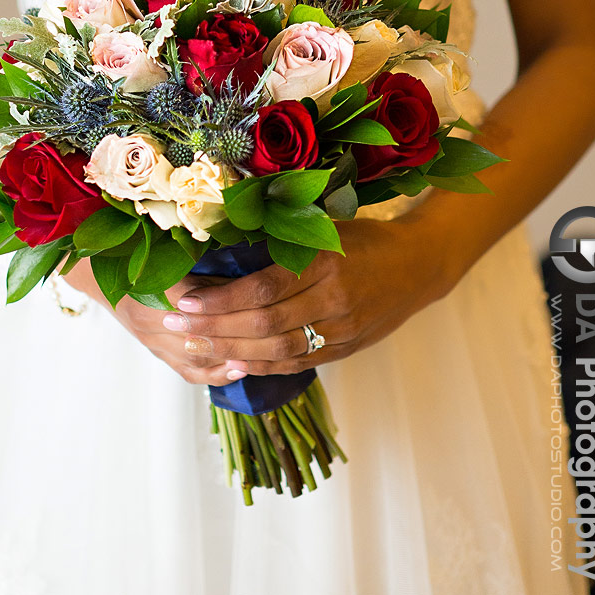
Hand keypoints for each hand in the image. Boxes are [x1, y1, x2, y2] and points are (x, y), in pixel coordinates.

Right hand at [60, 259, 246, 386]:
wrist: (100, 274)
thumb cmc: (136, 252)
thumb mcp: (165, 251)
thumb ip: (202, 267)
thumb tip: (246, 275)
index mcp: (151, 285)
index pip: (196, 299)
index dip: (228, 300)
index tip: (261, 297)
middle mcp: (149, 317)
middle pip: (200, 332)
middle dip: (236, 332)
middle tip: (272, 329)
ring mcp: (152, 339)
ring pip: (196, 355)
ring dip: (229, 354)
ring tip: (262, 353)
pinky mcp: (155, 352)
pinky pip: (188, 371)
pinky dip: (215, 372)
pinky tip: (240, 368)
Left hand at [158, 213, 456, 376]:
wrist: (418, 265)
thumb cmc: (364, 238)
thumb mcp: (325, 227)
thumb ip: (282, 240)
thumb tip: (221, 246)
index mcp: (326, 263)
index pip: (263, 288)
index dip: (222, 299)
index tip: (186, 299)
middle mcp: (334, 301)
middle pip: (264, 325)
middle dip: (214, 327)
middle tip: (175, 324)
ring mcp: (341, 331)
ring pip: (277, 351)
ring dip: (231, 350)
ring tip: (194, 345)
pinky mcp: (344, 350)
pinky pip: (295, 364)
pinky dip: (261, 366)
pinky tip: (232, 362)